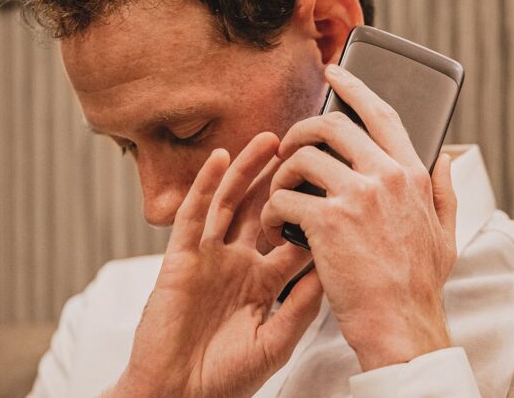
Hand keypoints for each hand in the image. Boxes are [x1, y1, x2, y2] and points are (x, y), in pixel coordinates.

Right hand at [108, 133, 323, 397]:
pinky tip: (220, 159)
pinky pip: (193, 216)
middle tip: (305, 147)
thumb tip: (332, 266)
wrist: (179, 395)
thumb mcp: (276, 342)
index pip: (290, 237)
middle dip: (281, 179)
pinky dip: (205, 186)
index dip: (311, 211)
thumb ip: (301, 304)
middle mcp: (236, 264)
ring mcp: (208, 259)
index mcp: (262, 284)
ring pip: (229, 203)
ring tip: (269, 140)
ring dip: (247, 170)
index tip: (334, 184)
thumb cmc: (225, 378)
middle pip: (261, 210)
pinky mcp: (180, 259)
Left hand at [260, 64, 458, 370]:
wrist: (402, 325)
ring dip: (281, 177)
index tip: (333, 72)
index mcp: (414, 175)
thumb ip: (445, 190)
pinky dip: (273, 213)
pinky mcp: (328, 220)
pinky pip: (284, 198)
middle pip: (330, 126)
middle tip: (286, 151)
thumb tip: (446, 156)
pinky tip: (279, 231)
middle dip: (299, 134)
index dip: (354, 87)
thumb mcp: (446, 233)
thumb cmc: (419, 286)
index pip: (381, 113)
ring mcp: (357, 195)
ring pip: (301, 158)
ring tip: (280, 201)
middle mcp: (386, 175)